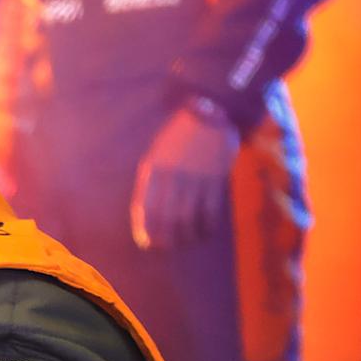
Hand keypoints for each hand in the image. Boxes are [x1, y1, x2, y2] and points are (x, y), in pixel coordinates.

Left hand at [130, 103, 239, 250]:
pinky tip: (204, 232)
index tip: (146, 243)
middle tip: (166, 248)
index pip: (145, 207)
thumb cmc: (179, 136)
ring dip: (185, 235)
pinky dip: (206, 227)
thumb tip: (150, 213)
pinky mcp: (215, 179)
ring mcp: (194, 178)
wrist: (209, 112)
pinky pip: (209, 212)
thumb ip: (153, 180)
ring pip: (188, 218)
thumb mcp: (157, 153)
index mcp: (152, 169)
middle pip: (166, 217)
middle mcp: (171, 176)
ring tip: (185, 241)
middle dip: (165, 238)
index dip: (145, 229)